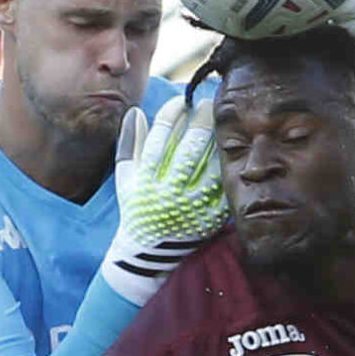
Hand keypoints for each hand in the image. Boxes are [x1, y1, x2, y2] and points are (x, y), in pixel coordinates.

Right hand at [99, 95, 227, 302]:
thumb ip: (129, 144)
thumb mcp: (126, 178)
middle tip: (207, 104)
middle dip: (201, 119)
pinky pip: (223, 186)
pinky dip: (227, 166)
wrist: (148, 254)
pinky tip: (229, 150)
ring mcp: (192, 207)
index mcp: (147, 180)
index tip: (181, 101)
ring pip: (211, 163)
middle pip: (190, 146)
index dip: (172, 112)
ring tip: (220, 123)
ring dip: (218, 138)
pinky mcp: (209, 218)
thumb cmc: (136, 208)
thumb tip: (136, 112)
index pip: (161, 136)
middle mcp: (169, 193)